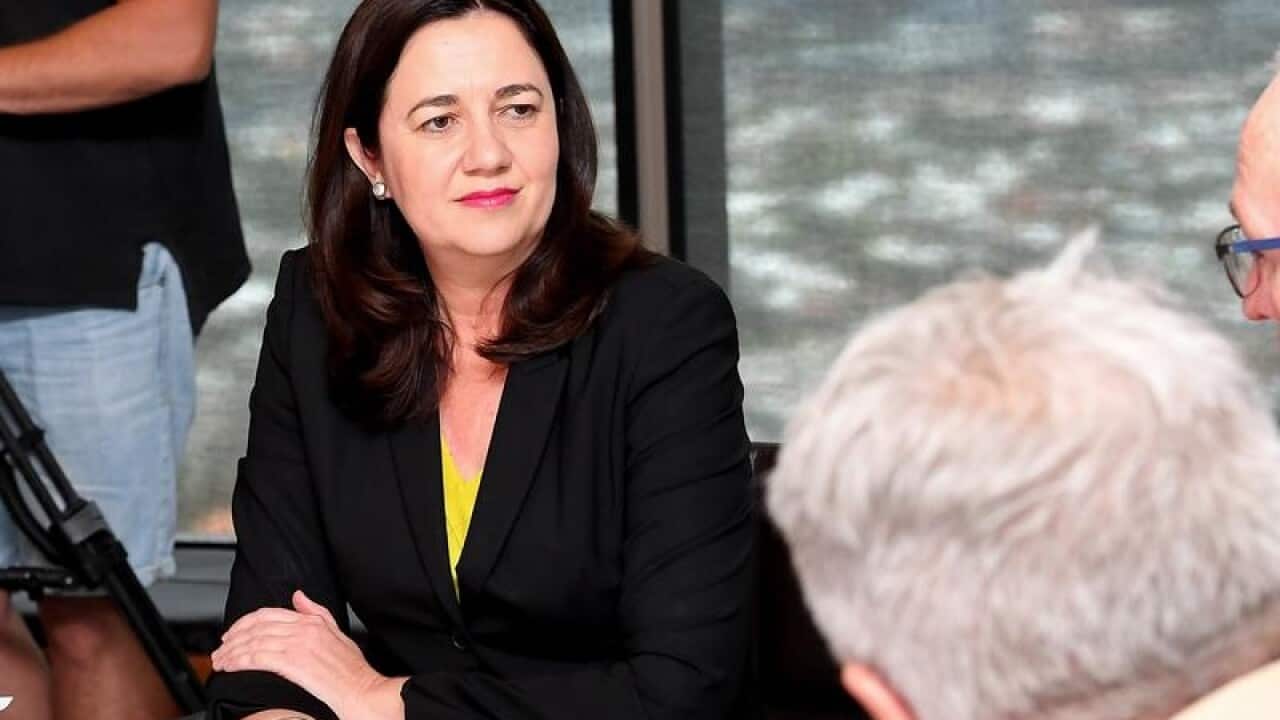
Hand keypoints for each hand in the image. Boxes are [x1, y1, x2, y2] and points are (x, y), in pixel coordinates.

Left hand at [211, 590, 398, 719]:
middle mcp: (304, 628)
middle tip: (221, 649)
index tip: (233, 634)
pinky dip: (239, 661)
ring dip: (231, 652)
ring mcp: (298, 645)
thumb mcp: (337, 632)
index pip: (268, 614)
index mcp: (312, 620)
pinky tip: (230, 666)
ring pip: (253, 642)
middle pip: (256, 627)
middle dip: (232, 638)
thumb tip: (298, 596)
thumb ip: (316, 612)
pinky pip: (257, 658)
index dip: (244, 623)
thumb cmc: (352, 669)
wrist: (362, 690)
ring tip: (220, 661)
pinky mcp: (293, 663)